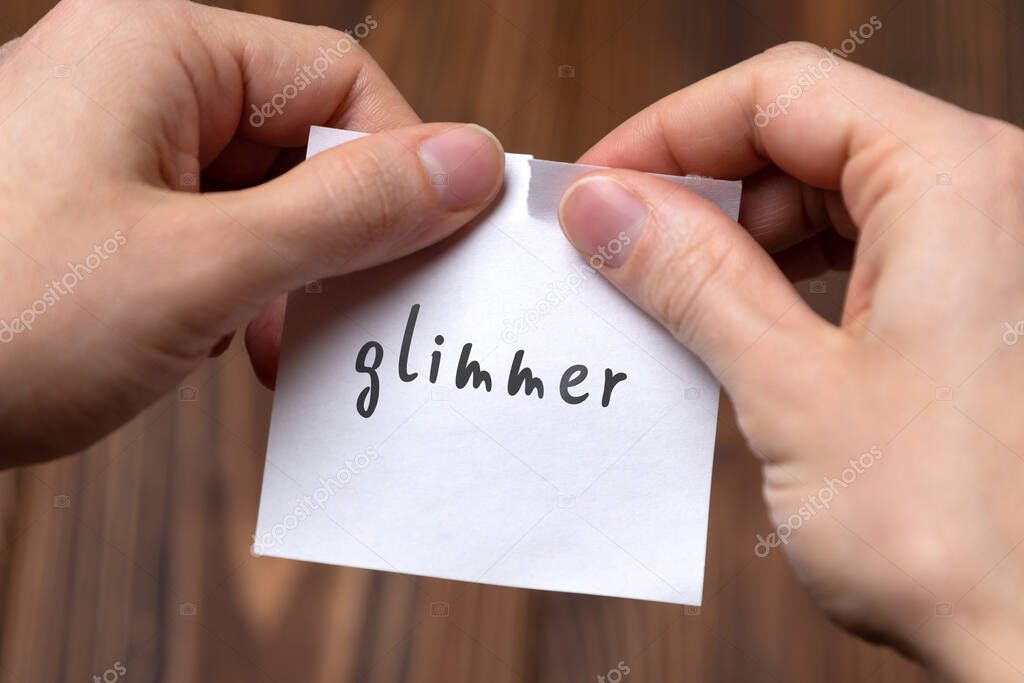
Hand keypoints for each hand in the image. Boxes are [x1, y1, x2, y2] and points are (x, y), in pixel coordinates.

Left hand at [0, 0, 503, 465]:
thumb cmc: (0, 319)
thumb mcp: (206, 267)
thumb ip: (349, 211)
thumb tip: (471, 163)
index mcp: (160, 48)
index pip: (338, 83)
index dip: (402, 165)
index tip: (438, 247)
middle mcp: (140, 82)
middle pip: (305, 141)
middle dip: (343, 238)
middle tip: (361, 315)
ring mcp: (117, 149)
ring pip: (267, 198)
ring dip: (296, 277)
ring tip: (277, 345)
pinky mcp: (105, 211)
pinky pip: (218, 235)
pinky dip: (247, 293)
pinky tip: (235, 348)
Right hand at [559, 42, 1023, 680]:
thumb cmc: (964, 537)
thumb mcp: (792, 391)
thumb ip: (692, 279)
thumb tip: (604, 207)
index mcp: (960, 182)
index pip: (782, 94)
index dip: (670, 131)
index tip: (597, 188)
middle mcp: (990, 197)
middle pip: (805, 138)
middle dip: (696, 187)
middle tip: (613, 247)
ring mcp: (987, 254)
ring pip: (828, 199)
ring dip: (733, 239)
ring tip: (659, 295)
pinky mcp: (973, 310)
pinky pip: (857, 258)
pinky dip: (782, 280)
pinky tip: (730, 327)